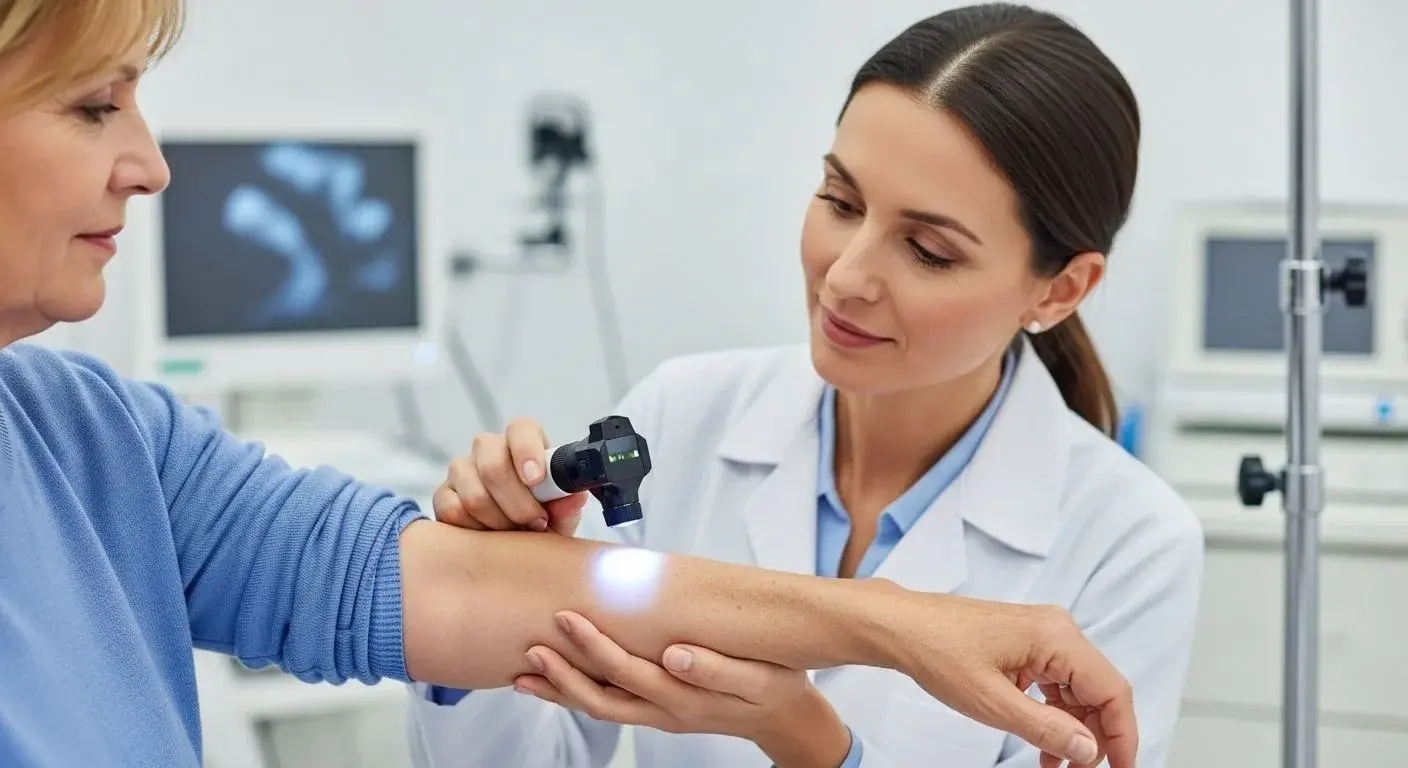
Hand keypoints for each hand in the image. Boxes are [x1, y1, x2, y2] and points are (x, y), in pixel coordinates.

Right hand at [432, 417, 586, 534]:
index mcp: (522, 444)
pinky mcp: (443, 494)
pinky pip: (453, 510)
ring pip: (474, 493)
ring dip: (499, 521)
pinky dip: (476, 529)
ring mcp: (462, 470)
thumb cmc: (539, 520)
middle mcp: (489, 450)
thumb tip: (574, 497)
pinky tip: (490, 536)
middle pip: (493, 463)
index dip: (527, 451)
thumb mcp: (560, 516)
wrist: (511, 546)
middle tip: (535, 522)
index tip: (536, 479)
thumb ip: (566, 506)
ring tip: (515, 533)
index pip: (521, 429)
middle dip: (517, 502)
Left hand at [516, 611, 853, 767]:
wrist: (783, 716)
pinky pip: (608, 706)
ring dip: (559, 692)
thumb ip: (718, 667)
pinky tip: (553, 681)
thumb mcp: (760, 678)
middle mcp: (663, 711)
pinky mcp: (655, 711)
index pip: (627, 673)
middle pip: (599, 697)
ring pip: (597, 707)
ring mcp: (656, 715)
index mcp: (684, 699)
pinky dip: (576, 695)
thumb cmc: (774, 686)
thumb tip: (675, 654)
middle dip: (563, 672)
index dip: (593, 647)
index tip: (568, 617)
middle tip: (534, 641)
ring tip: (524, 672)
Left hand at [879, 585, 1134, 767]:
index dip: (1123, 735)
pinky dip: (1054, 712)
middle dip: (1096, 735)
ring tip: (1057, 763)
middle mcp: (1056, 629)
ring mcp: (1042, 634)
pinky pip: (1056, 681)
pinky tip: (1044, 741)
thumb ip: (1046, 727)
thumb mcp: (992, 702)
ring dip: (1073, 728)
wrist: (901, 627)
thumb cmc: (937, 651)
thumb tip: (1089, 749)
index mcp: (1056, 637)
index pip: (1112, 691)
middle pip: (1099, 690)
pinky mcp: (1027, 642)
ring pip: (1079, 689)